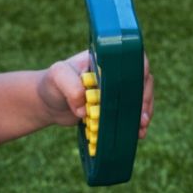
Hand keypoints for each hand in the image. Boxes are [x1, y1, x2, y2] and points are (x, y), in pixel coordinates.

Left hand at [38, 50, 154, 136]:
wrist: (47, 103)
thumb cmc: (52, 84)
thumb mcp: (57, 77)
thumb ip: (71, 87)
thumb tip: (85, 109)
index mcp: (107, 58)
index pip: (132, 59)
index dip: (140, 72)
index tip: (140, 88)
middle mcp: (116, 72)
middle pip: (141, 80)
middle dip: (144, 99)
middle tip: (141, 117)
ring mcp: (116, 90)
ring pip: (139, 98)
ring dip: (143, 113)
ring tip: (141, 128)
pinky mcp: (113, 107)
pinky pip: (129, 113)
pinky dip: (134, 123)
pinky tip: (137, 134)